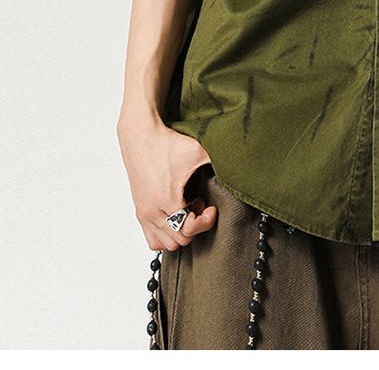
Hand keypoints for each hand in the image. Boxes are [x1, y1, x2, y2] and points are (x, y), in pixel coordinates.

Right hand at [117, 112, 218, 251]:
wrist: (140, 136)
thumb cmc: (166, 143)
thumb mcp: (197, 150)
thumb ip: (218, 160)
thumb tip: (236, 165)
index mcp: (167, 200)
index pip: (189, 230)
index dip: (205, 221)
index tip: (211, 208)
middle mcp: (152, 211)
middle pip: (179, 240)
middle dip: (194, 225)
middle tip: (200, 205)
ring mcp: (144, 213)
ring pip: (165, 243)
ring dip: (180, 231)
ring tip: (187, 208)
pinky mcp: (140, 211)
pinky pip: (152, 238)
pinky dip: (166, 233)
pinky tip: (175, 214)